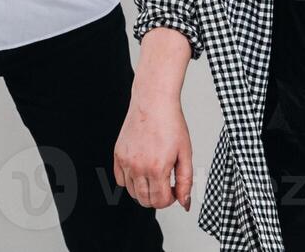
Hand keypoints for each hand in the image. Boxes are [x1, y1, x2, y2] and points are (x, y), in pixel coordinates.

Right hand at [114, 88, 193, 211]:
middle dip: (157, 198)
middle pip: (144, 200)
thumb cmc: (171, 123)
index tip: (174, 190)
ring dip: (144, 190)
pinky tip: (142, 170)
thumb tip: (184, 202)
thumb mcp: (186, 152)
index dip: (169, 200)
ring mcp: (126, 161)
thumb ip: (185, 181)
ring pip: (132, 192)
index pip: (159, 201)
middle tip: (166, 185)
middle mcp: (138, 167)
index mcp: (157, 168)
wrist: (153, 102)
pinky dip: (130, 181)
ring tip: (155, 176)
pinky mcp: (118, 155)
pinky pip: (120, 179)